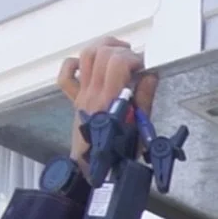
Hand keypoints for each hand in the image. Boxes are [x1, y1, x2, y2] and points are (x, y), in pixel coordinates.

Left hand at [57, 37, 158, 168]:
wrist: (93, 170)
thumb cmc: (116, 156)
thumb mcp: (139, 129)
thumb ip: (144, 100)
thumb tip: (150, 77)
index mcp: (110, 100)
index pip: (118, 63)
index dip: (135, 59)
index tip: (145, 68)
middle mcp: (92, 93)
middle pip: (102, 54)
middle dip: (122, 51)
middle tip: (135, 61)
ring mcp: (82, 94)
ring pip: (86, 56)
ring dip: (103, 47)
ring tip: (118, 53)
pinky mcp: (76, 99)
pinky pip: (67, 75)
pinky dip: (76, 63)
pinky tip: (90, 65)